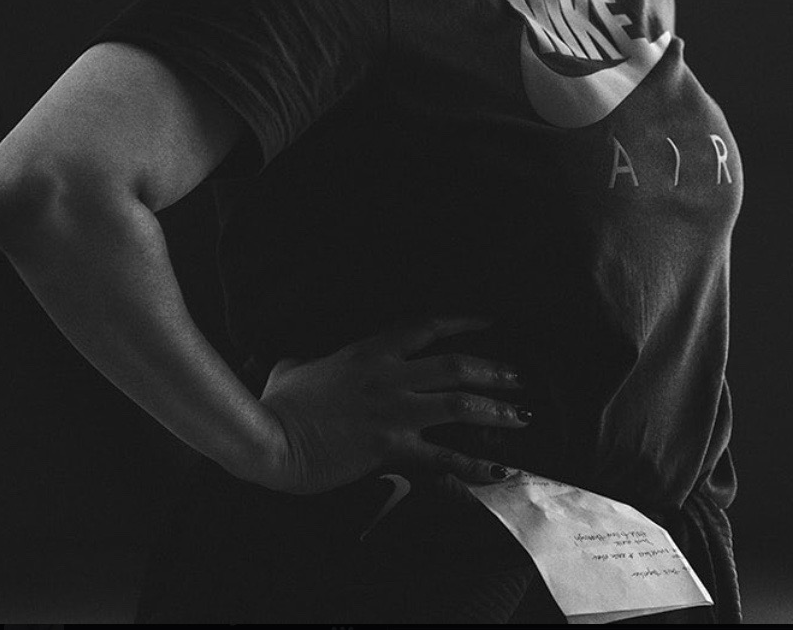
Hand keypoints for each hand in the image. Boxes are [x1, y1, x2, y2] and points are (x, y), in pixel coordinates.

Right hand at [250, 315, 529, 494]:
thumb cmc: (277, 404)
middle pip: (457, 364)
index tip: (492, 322)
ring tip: (523, 417)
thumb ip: (307, 359)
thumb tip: (298, 360)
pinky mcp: (391, 447)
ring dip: (497, 410)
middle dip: (495, 370)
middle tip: (523, 376)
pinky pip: (444, 456)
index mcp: (369, 350)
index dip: (464, 321)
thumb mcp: (293, 366)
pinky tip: (498, 471)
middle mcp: (389, 374)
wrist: (269, 439)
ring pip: (460, 404)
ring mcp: (393, 410)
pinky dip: (475, 465)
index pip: (427, 325)